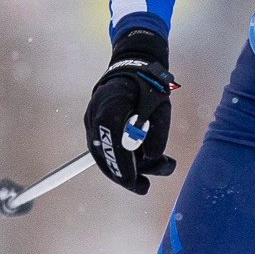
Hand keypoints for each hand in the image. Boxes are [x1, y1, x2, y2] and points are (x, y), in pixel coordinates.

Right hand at [84, 27, 177, 193]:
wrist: (132, 65)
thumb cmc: (149, 83)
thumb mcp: (161, 105)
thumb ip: (158, 131)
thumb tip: (152, 158)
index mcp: (111, 102)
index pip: (111, 138)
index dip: (121, 163)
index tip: (133, 181)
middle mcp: (96, 113)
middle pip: (103, 152)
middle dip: (123, 175)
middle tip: (143, 188)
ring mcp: (93, 120)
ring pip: (104, 153)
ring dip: (128, 167)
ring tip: (158, 169)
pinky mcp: (96, 126)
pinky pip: (106, 149)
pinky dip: (123, 159)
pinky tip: (145, 164)